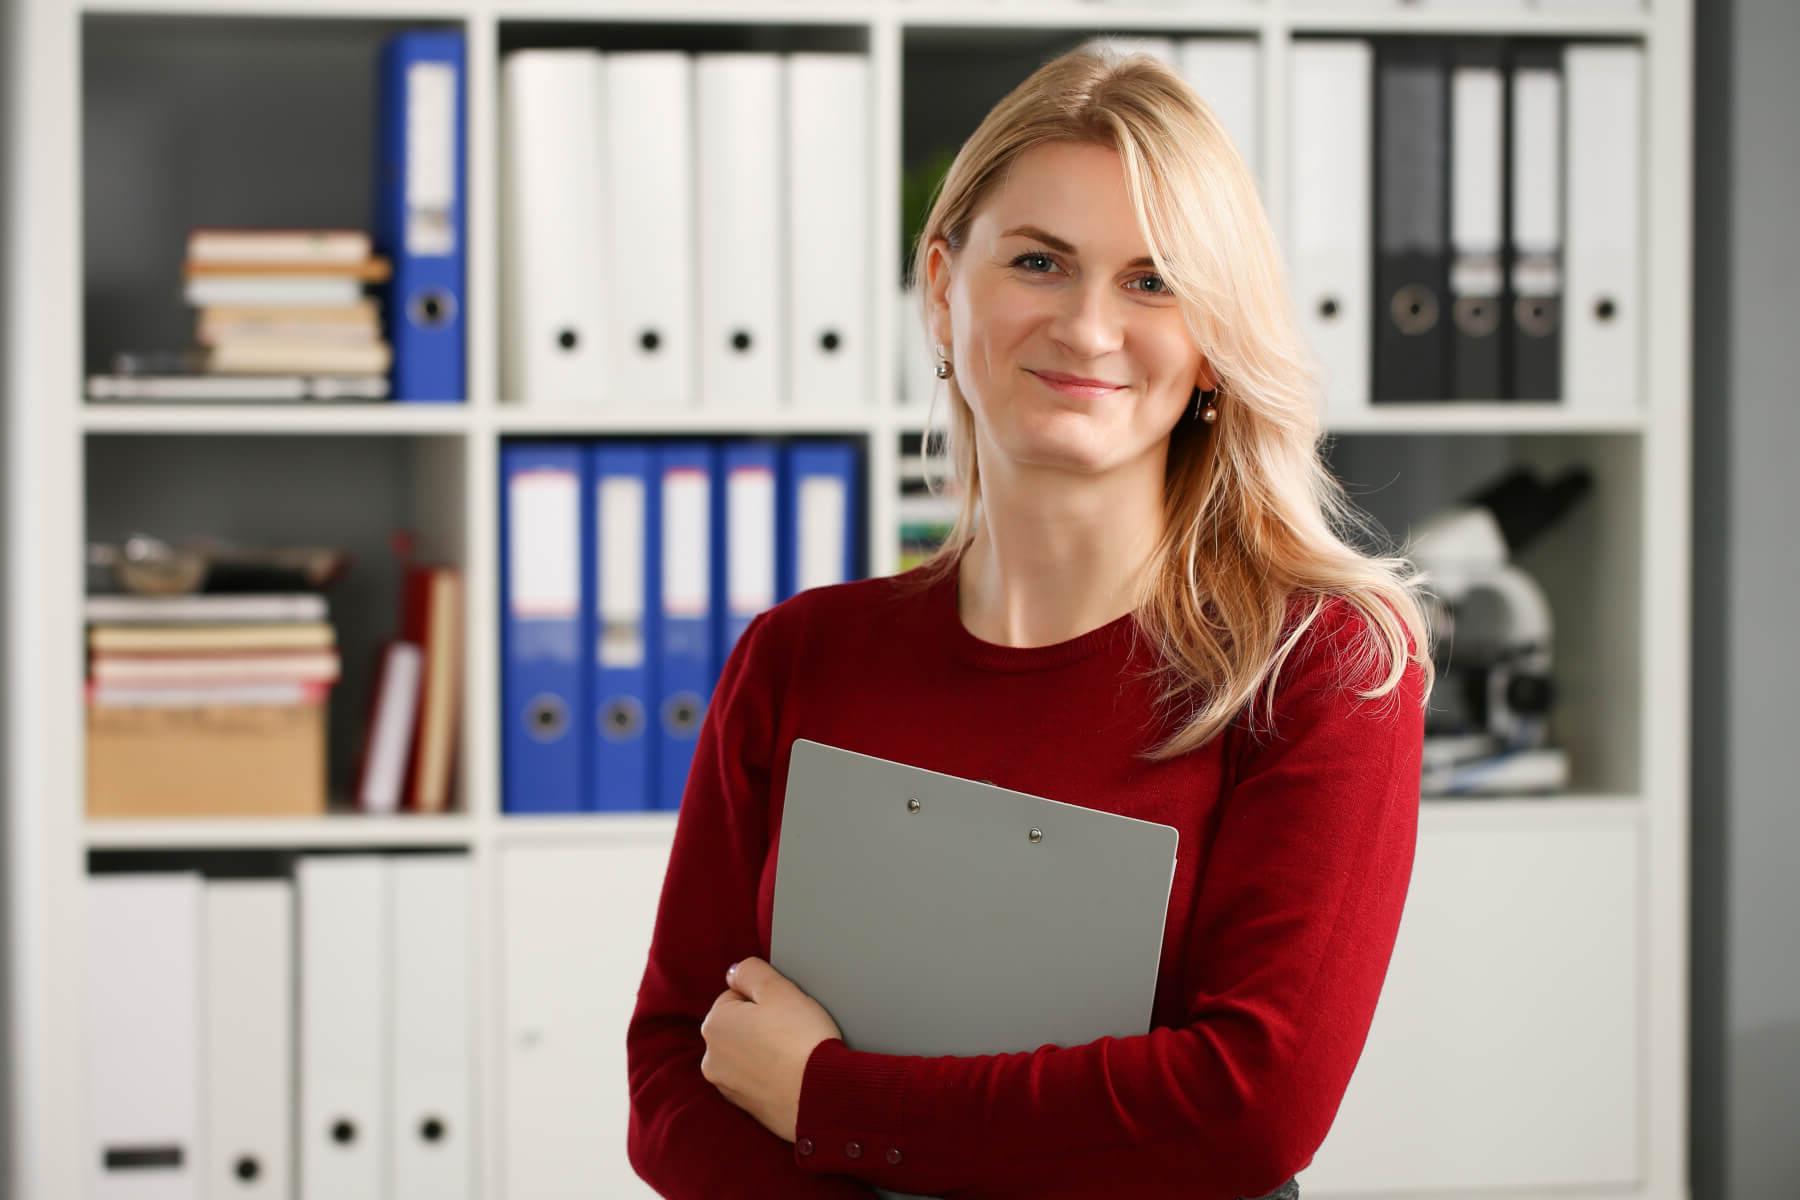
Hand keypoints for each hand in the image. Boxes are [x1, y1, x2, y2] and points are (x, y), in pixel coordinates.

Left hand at [700, 956, 843, 1143]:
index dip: (765, 998)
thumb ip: (750, 971)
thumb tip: (734, 973)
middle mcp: (711, 1058)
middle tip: (792, 1029)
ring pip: (747, 1055)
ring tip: (794, 1053)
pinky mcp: (746, 1108)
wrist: (821, 1097)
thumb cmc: (801, 1039)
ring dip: (765, 1051)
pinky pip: (757, 1080)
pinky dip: (770, 1075)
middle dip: (761, 1025)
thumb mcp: (778, 988)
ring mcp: (726, 1086)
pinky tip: (792, 1073)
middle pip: (739, 1027)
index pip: (737, 996)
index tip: (786, 1009)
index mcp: (714, 1024)